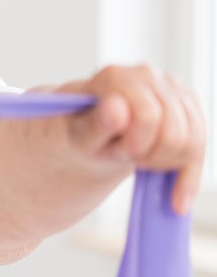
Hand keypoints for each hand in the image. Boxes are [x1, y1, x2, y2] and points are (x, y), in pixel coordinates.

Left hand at [62, 64, 205, 214]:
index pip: (148, 117)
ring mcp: (171, 88)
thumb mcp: (79, 136)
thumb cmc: (77, 134)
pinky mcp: (187, 106)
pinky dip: (188, 176)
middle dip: (151, 155)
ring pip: (192, 140)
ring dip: (166, 163)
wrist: (84, 133)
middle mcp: (147, 75)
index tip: (117, 154)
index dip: (135, 144)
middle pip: (175, 131)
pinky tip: (177, 201)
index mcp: (116, 77)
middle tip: (126, 158)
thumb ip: (97, 123)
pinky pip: (199, 146)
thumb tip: (116, 108)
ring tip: (139, 162)